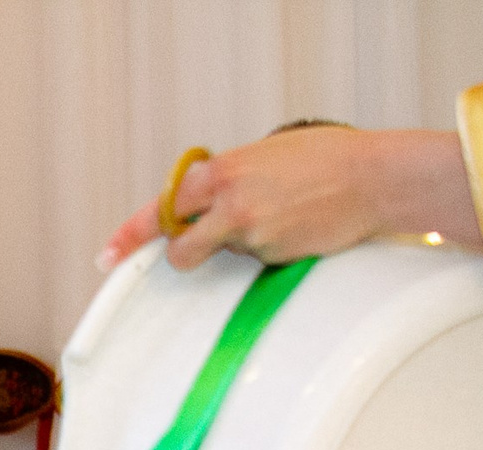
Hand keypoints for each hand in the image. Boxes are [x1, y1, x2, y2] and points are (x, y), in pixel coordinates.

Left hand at [99, 126, 470, 271]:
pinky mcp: (272, 255)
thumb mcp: (263, 154)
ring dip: (238, 246)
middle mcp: (227, 202)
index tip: (106, 258)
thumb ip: (223, 179)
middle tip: (216, 240)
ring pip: (222, 255)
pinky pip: (255, 263)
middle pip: (182, 248)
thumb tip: (196, 204)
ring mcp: (248, 232)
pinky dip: (269, 250)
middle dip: (190, 251)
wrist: (376, 177)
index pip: (161, 207)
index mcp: (219, 171)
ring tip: (278, 218)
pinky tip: (297, 228)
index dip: (130, 236)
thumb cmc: (324, 160)